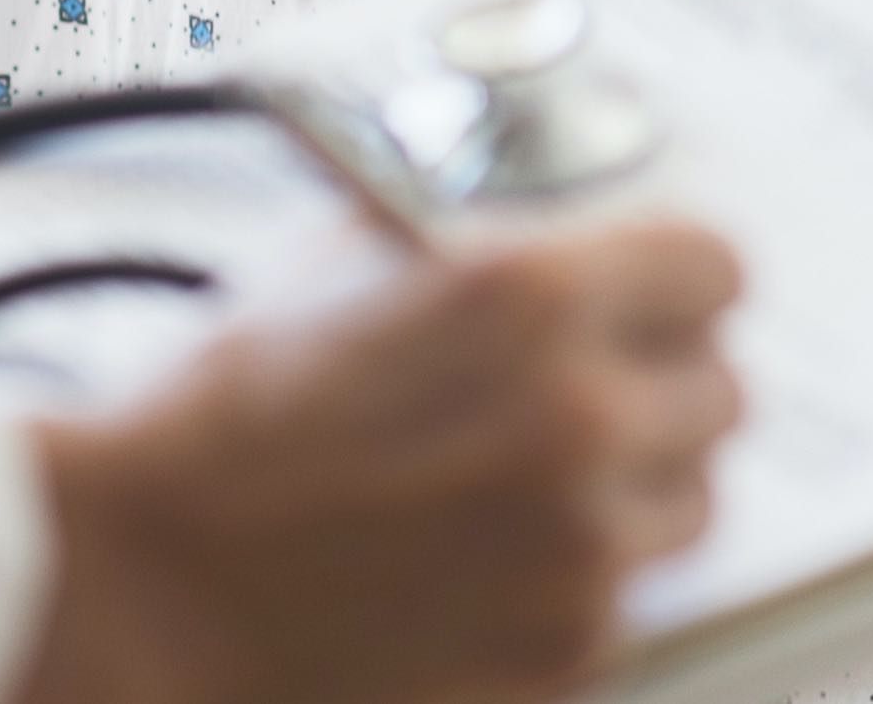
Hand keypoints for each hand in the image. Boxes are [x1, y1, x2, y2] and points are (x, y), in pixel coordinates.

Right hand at [11, 223, 743, 703]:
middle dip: (660, 378)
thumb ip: (482, 238)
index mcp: (533, 293)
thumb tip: (568, 225)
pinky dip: (584, 571)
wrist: (152, 577)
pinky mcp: (567, 647)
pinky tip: (496, 548)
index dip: (678, 276)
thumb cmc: (229, 415)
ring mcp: (582, 545)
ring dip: (637, 481)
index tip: (660, 290)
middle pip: (720, 387)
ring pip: (693, 497)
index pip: (715, 265)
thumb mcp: (351, 261)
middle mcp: (581, 415)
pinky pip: (631, 592)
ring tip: (538, 475)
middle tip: (593, 382)